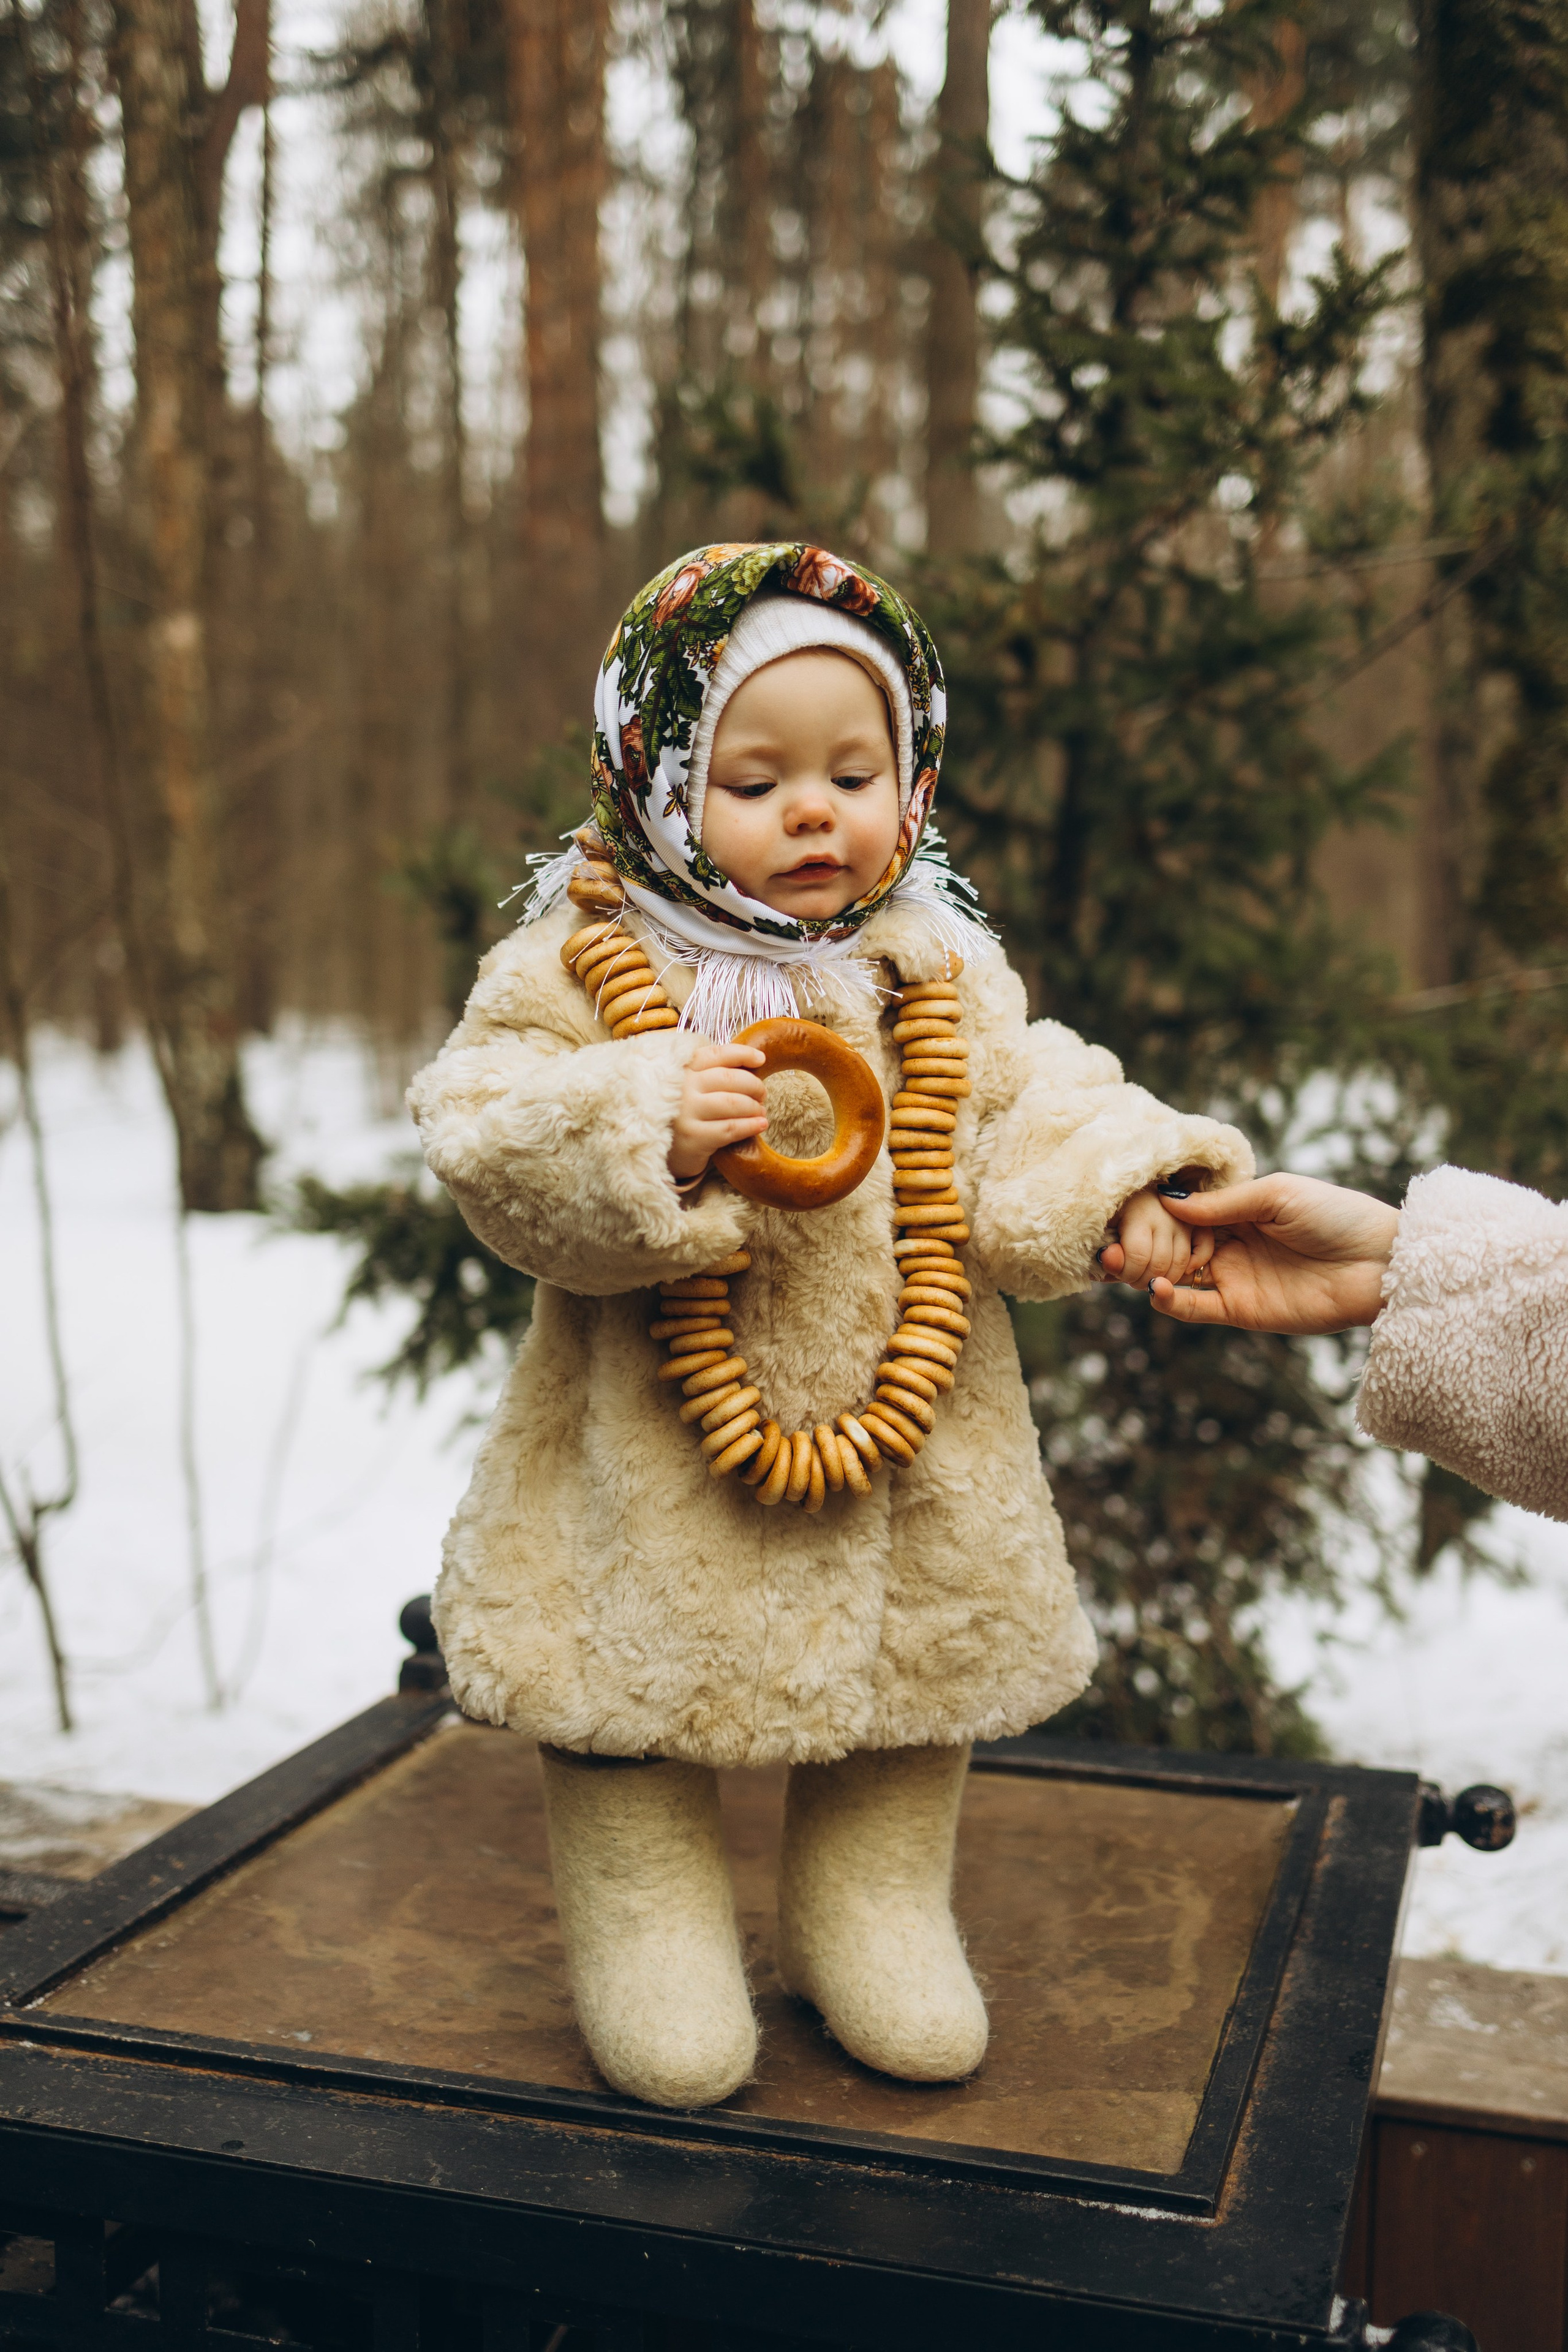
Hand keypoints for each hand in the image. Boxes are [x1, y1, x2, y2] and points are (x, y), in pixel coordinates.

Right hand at [669, 1042, 767, 1180]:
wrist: (661, 1150)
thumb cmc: (684, 1114)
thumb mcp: (691, 1088)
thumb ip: (712, 1072)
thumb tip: (753, 1062)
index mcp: (683, 1069)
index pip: (717, 1054)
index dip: (742, 1054)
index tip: (761, 1059)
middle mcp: (682, 1087)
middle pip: (730, 1078)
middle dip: (754, 1085)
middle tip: (762, 1095)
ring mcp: (686, 1112)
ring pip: (733, 1102)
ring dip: (754, 1107)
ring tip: (761, 1112)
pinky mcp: (693, 1137)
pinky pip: (730, 1128)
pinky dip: (750, 1126)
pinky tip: (760, 1125)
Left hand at [1101, 1185, 1215, 1288]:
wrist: (1129, 1185)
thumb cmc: (1110, 1213)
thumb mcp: (1101, 1228)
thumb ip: (1106, 1249)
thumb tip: (1107, 1258)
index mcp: (1138, 1211)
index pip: (1137, 1256)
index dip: (1126, 1273)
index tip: (1117, 1272)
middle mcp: (1165, 1214)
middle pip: (1159, 1264)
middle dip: (1142, 1280)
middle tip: (1131, 1278)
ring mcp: (1185, 1218)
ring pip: (1181, 1263)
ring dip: (1164, 1278)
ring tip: (1147, 1277)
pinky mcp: (1197, 1221)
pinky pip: (1203, 1248)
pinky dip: (1192, 1265)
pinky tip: (1174, 1270)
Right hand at [1147, 1173, 1399, 1333]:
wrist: (1380, 1263)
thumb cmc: (1337, 1216)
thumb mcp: (1277, 1194)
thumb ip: (1222, 1203)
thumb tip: (1169, 1201)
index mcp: (1237, 1210)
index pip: (1182, 1210)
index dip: (1153, 1210)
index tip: (1124, 1207)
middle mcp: (1229, 1243)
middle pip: (1170, 1244)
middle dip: (1139, 1243)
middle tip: (1111, 1242)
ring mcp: (1233, 1277)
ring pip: (1176, 1276)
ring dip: (1146, 1272)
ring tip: (1122, 1265)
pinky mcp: (1242, 1310)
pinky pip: (1196, 1309)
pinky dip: (1172, 1302)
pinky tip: (1159, 1289)